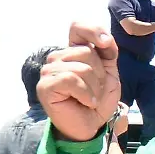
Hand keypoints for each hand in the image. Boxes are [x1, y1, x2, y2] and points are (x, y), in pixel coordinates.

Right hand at [37, 22, 120, 141]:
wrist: (91, 126)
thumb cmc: (97, 100)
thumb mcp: (109, 73)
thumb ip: (107, 52)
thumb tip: (105, 40)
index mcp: (72, 51)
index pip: (77, 27)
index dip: (93, 31)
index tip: (106, 45)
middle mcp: (58, 58)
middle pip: (86, 51)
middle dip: (100, 74)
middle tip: (95, 90)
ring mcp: (49, 71)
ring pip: (81, 67)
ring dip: (94, 87)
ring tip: (90, 99)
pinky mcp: (45, 86)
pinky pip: (71, 79)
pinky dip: (85, 94)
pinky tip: (85, 102)